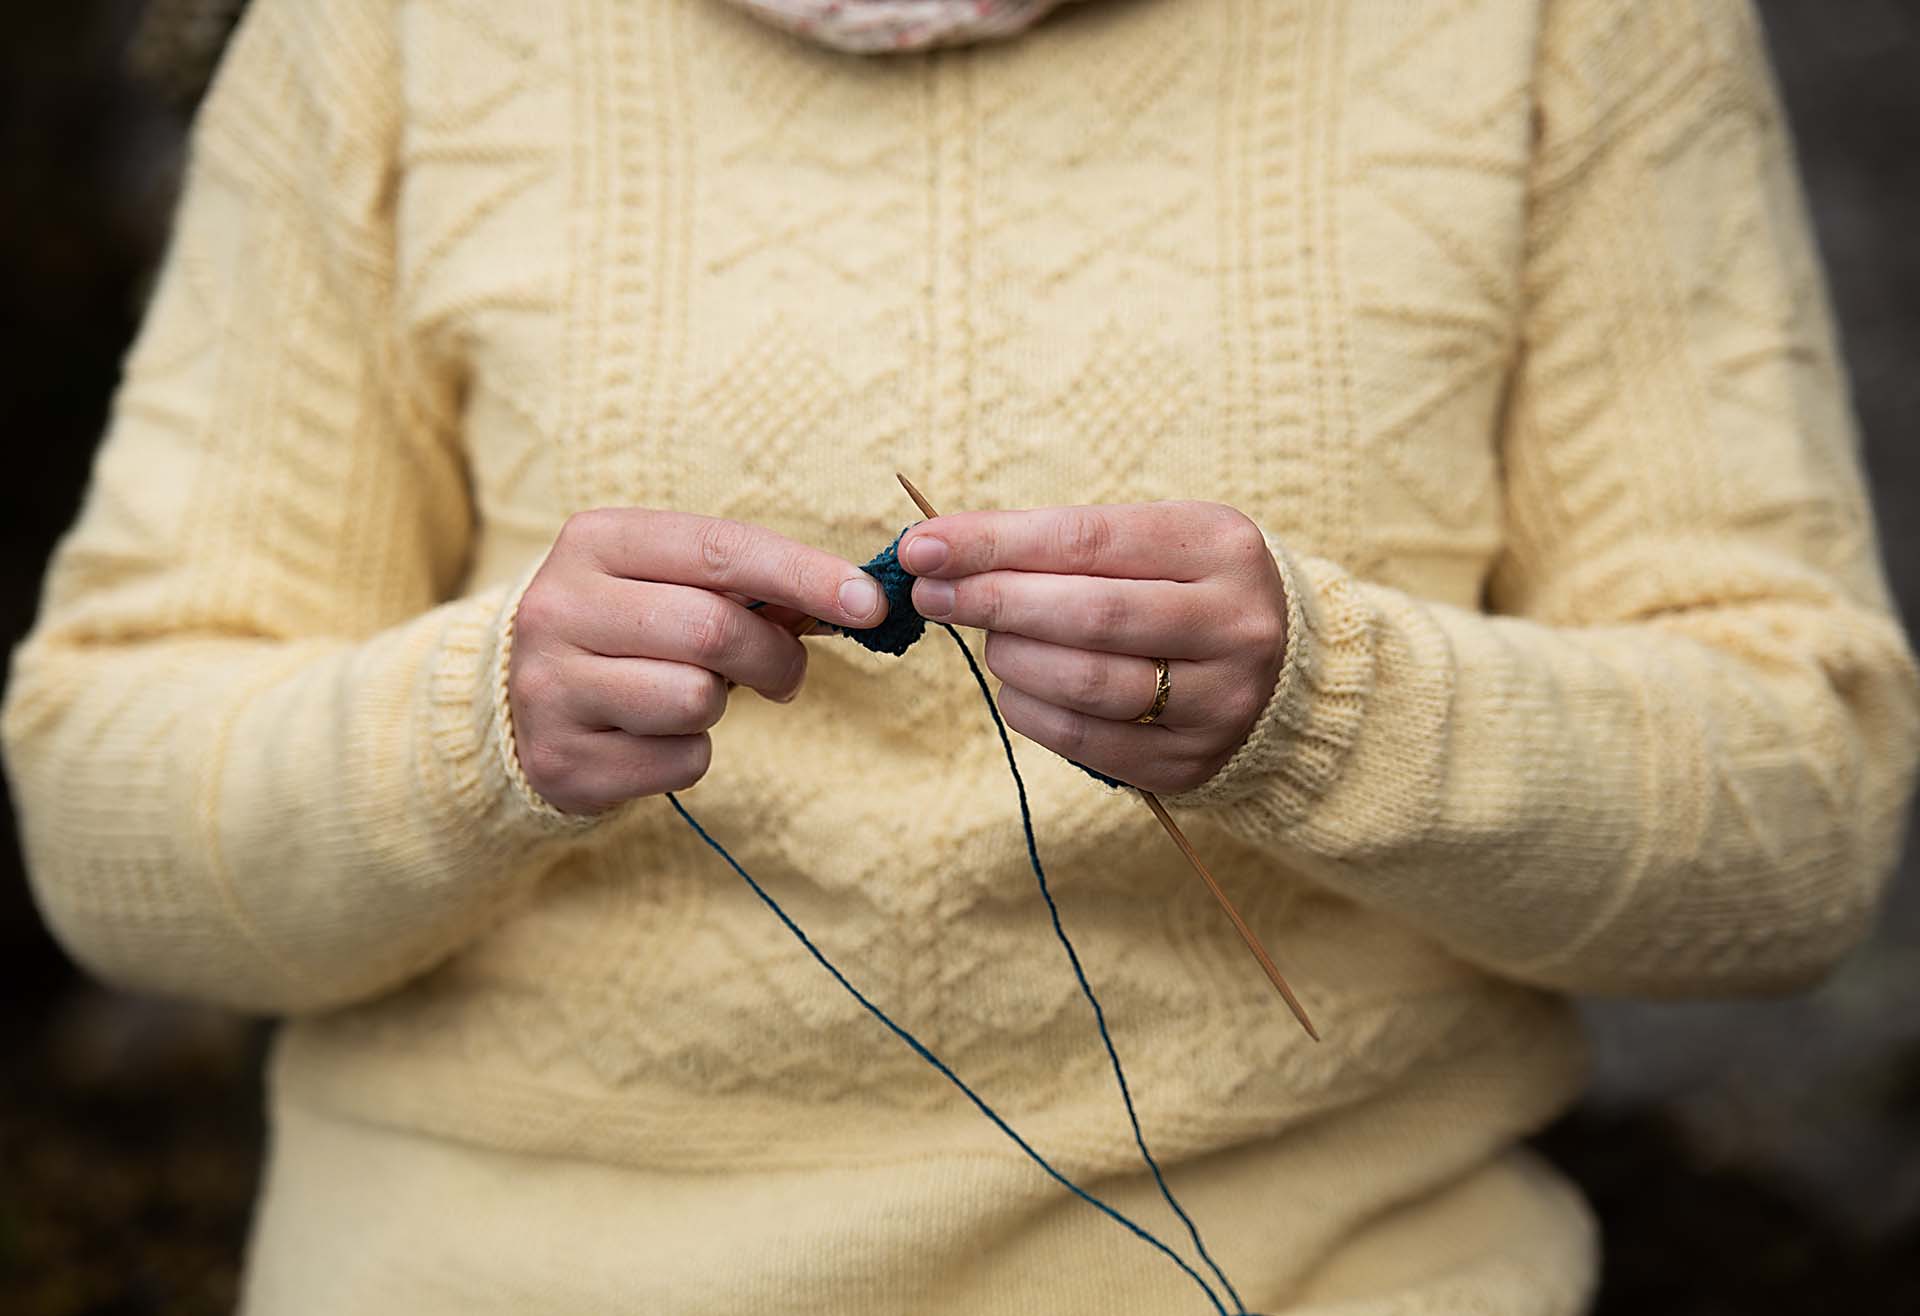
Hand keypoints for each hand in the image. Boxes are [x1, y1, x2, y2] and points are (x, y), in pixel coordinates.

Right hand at [509, 509, 888, 814]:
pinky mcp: (563, 760)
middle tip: (788, 673)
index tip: (868, 601)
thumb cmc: (627, 628)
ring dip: (721, 705)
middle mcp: (560, 607)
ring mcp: (551, 687)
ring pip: (695, 699)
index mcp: (595, 541)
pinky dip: (691, 754)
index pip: (720, 548)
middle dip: (775, 655)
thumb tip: (849, 599)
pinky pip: (679, 761)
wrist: (517, 702)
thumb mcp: (668, 580)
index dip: (804, 574)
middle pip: (713, 629)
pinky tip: (654, 736)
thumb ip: (745, 583)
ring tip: (694, 697)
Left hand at [900, 501, 1286, 794]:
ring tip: (992, 641)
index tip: (924, 545)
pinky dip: (1032, 711)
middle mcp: (1234, 624)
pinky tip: (1017, 688)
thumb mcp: (1149, 542)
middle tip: (931, 594)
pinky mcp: (1192, 762)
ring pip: (1088, 684)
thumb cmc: (1182, 588)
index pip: (1088, 540)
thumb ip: (1060, 543)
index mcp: (1219, 546)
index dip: (996, 544)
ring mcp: (1220, 700)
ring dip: (1013, 659)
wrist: (1280, 673)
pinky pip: (1089, 742)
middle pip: (1090, 614)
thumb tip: (941, 549)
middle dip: (994, 601)